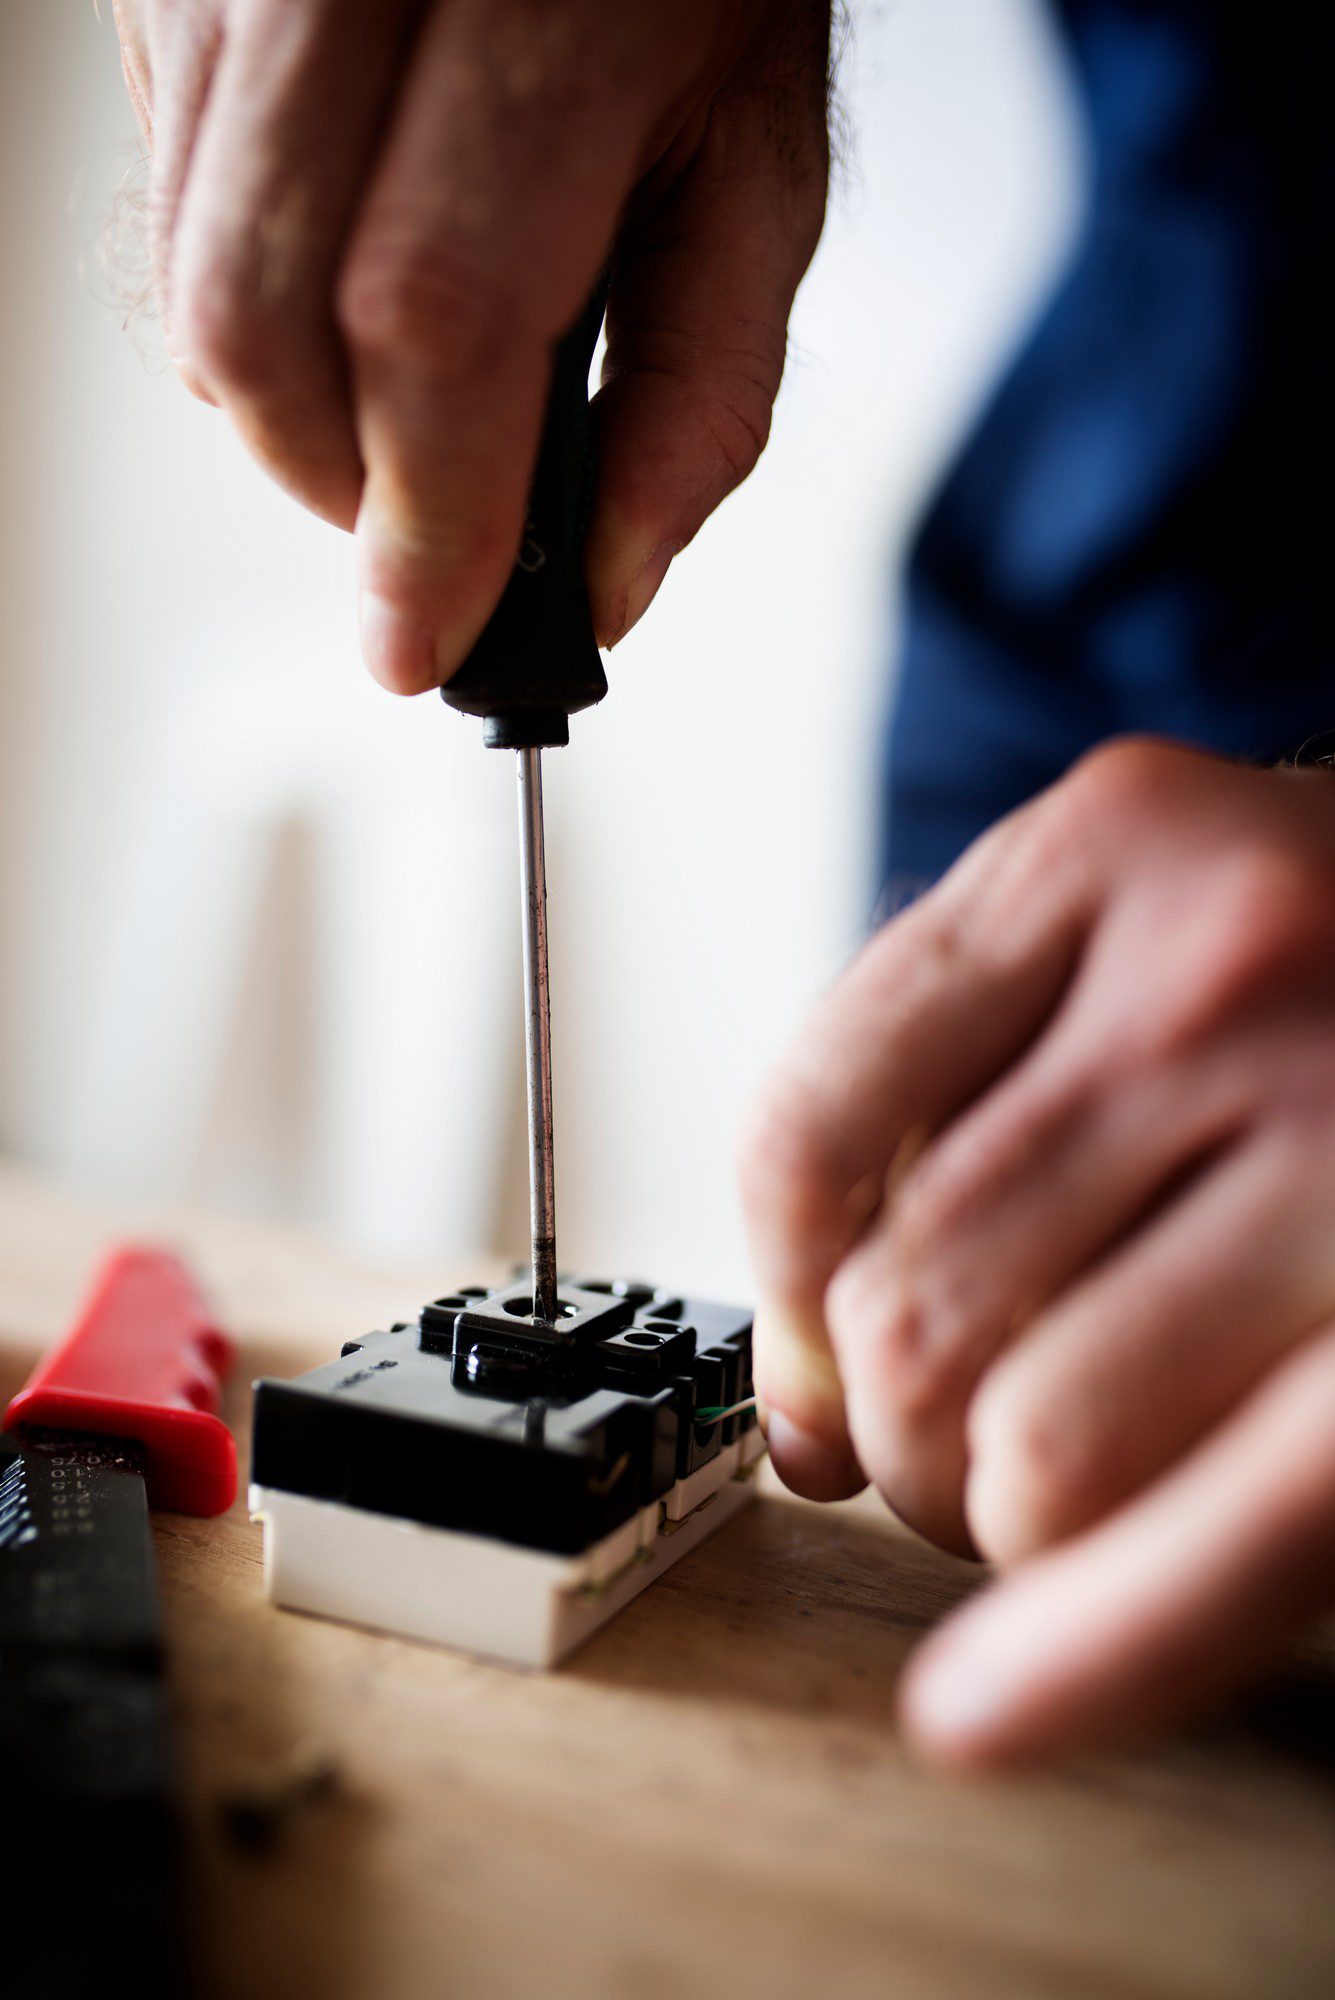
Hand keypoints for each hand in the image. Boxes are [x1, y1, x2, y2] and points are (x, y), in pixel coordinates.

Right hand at [110, 0, 828, 687]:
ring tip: (407, 407)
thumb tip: (611, 585)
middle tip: (431, 533)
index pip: (431, 314)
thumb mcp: (757, 166)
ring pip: (195, 282)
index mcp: (539, 8)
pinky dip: (254, 307)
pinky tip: (347, 280)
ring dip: (293, 414)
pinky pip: (170, 208)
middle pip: (265, 317)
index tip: (430, 639)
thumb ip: (703, 389)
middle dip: (340, 486)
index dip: (426, 513)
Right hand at [740, 739, 1334, 1765]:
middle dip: (966, 1499)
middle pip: (1019, 1429)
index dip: (1092, 1653)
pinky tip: (841, 1244)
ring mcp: (1208, 954)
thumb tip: (982, 1693)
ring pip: (896, 1292)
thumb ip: (1231, 1523)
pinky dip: (792, 1223)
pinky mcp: (1084, 847)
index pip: (1245, 1531)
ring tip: (939, 1349)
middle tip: (988, 1479)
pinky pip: (816, 1106)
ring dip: (884, 1379)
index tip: (976, 1718)